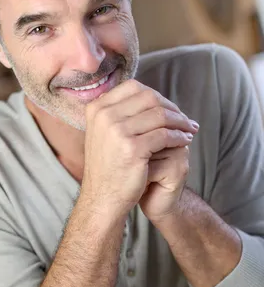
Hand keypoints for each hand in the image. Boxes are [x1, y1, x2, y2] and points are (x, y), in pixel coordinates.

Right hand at [80, 79, 197, 221]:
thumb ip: (120, 113)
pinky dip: (179, 137)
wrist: (102, 198)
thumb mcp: (105, 134)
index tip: (170, 108)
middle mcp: (104, 116)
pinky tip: (185, 142)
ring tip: (189, 130)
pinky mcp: (132, 148)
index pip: (134, 87)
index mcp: (97, 108)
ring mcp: (117, 131)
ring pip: (160, 115)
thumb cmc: (109, 167)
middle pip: (149, 98)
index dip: (157, 96)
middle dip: (172, 108)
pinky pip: (164, 135)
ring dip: (180, 122)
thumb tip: (150, 96)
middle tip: (186, 120)